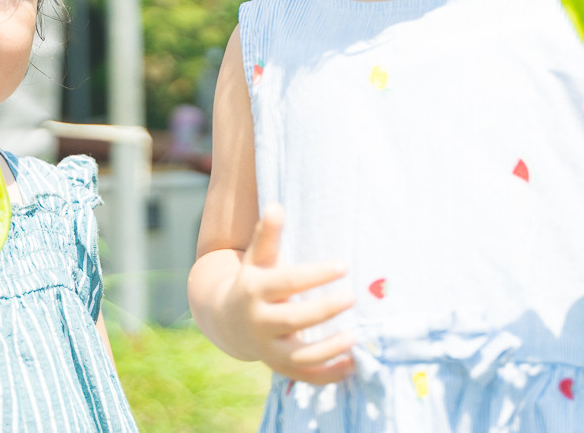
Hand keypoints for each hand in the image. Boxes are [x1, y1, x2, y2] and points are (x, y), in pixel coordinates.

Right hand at [219, 204, 356, 383]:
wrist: (227, 319)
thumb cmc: (253, 280)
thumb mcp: (257, 258)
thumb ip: (268, 234)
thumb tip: (276, 206)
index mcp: (254, 291)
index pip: (288, 282)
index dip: (316, 275)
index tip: (344, 266)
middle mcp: (259, 322)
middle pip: (293, 319)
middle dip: (324, 310)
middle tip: (352, 297)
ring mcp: (267, 348)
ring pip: (299, 355)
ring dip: (328, 349)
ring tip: (356, 337)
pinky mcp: (278, 366)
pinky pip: (304, 376)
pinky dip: (328, 375)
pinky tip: (352, 365)